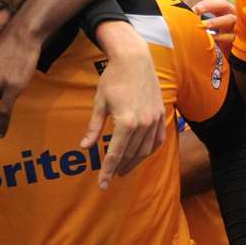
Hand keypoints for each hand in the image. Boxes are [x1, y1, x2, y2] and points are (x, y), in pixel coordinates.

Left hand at [82, 24, 164, 189]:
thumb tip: (84, 147)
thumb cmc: (113, 79)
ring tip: (123, 170)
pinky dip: (149, 151)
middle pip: (130, 155)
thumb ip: (94, 128)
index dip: (107, 172)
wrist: (134, 59)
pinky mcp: (160, 115)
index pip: (115, 154)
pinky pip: (157, 140)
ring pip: (145, 151)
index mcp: (125, 122)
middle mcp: (143, 124)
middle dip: (119, 169)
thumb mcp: (99, 103)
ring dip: (133, 163)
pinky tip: (140, 156)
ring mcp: (154, 120)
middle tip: (109, 178)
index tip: (102, 185)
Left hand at [193, 0, 235, 52]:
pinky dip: (222, 36)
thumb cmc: (216, 38)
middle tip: (197, 10)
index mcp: (223, 11)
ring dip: (216, 21)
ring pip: (230, 19)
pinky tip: (212, 38)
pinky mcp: (238, 39)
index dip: (205, 4)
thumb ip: (199, 22)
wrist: (230, 55)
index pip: (215, 2)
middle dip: (210, 6)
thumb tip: (182, 19)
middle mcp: (231, 15)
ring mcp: (236, 26)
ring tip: (204, 25)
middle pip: (224, 5)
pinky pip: (231, 36)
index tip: (193, 9)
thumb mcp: (209, 27)